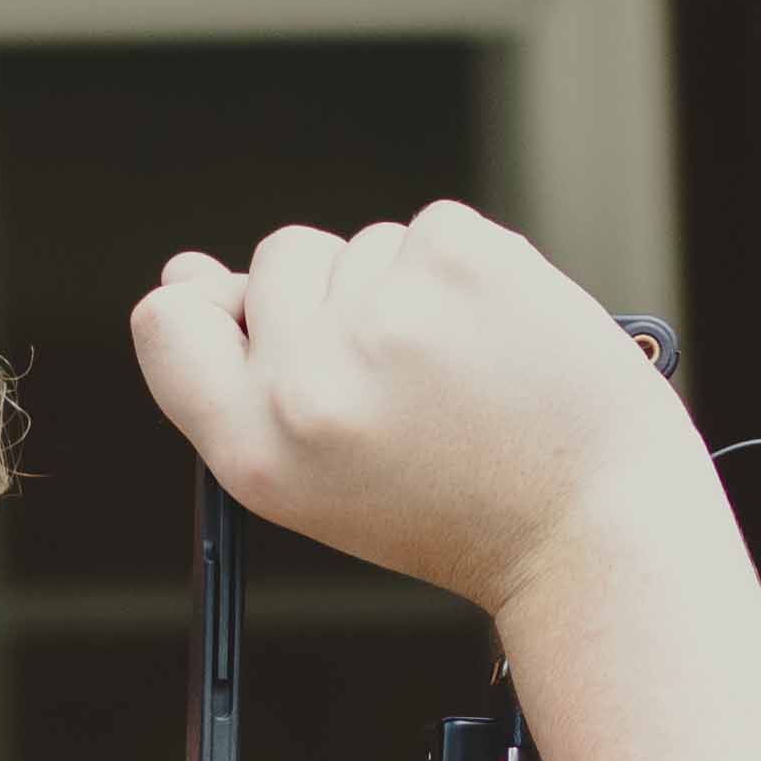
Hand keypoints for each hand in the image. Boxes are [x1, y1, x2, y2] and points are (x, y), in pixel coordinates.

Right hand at [129, 202, 708, 618]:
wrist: (593, 530)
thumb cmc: (458, 509)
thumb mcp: (322, 478)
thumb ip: (247, 383)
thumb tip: (189, 269)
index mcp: (254, 451)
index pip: (167, 323)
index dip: (214, 310)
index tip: (271, 328)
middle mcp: (305, 385)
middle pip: (279, 259)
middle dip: (337, 295)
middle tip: (411, 385)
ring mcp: (383, 317)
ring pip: (365, 244)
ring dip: (408, 287)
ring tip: (465, 373)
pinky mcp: (458, 262)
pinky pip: (434, 229)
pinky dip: (470, 271)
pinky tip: (502, 338)